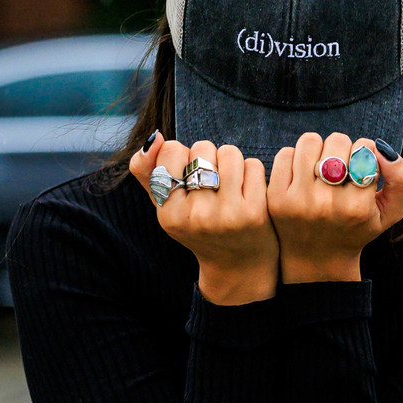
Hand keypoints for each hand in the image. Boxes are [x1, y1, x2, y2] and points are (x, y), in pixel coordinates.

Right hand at [130, 135, 276, 305]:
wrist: (237, 265)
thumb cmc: (197, 227)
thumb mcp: (166, 206)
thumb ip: (147, 171)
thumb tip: (155, 137)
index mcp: (169, 214)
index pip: (172, 151)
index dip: (183, 157)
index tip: (188, 178)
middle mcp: (196, 216)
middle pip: (202, 148)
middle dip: (208, 158)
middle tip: (211, 185)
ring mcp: (226, 215)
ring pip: (229, 152)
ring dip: (231, 162)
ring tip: (229, 184)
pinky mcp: (255, 213)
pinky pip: (252, 165)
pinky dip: (250, 173)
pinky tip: (247, 193)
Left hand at [267, 134, 402, 283]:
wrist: (317, 260)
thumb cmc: (358, 228)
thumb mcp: (391, 212)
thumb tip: (381, 148)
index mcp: (357, 207)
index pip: (364, 148)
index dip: (364, 153)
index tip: (359, 171)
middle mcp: (326, 204)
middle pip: (337, 141)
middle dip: (342, 149)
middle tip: (340, 169)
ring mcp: (298, 201)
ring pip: (310, 142)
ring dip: (318, 149)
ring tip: (321, 168)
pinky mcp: (275, 198)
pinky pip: (285, 154)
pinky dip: (295, 158)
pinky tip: (301, 175)